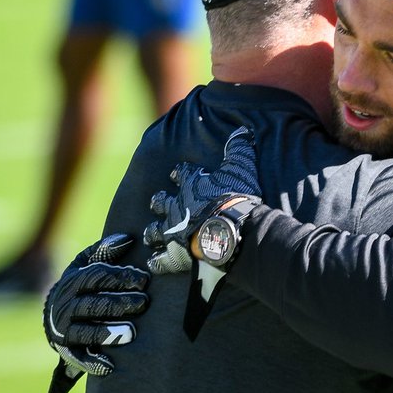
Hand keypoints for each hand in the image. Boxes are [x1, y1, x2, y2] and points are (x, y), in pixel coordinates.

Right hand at [43, 234, 148, 392]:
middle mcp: (66, 306)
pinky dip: (93, 362)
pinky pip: (79, 358)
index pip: (95, 277)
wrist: (56, 315)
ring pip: (86, 331)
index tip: (143, 280)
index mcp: (72, 282)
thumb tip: (128, 239)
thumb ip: (105, 251)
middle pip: (94, 304)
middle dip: (120, 303)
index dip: (119, 277)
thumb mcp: (87, 265)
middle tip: (143, 303)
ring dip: (108, 332)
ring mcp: (65, 329)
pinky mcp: (67, 350)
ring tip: (131, 333)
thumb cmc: (81, 286)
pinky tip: (110, 365)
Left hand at [143, 126, 261, 274]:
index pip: (182, 174)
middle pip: (162, 202)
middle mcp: (177, 206)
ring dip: (154, 232)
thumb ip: (238, 148)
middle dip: (159, 201)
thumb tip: (242, 130)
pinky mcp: (176, 255)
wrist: (230, 232)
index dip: (180, 173)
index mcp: (191, 184)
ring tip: (150, 234)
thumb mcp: (240, 167)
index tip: (176, 173)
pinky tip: (154, 262)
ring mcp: (173, 231)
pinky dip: (157, 261)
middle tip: (157, 201)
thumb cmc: (236, 198)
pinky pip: (162, 259)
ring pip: (157, 230)